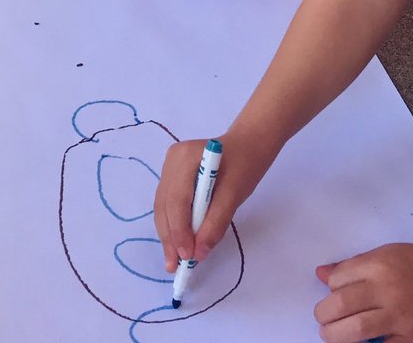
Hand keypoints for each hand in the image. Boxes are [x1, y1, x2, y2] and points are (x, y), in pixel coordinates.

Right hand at [154, 132, 272, 272]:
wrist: (248, 145)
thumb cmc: (244, 165)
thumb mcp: (234, 194)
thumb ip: (216, 223)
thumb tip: (199, 254)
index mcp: (185, 157)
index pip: (177, 199)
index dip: (180, 230)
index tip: (187, 257)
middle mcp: (172, 160)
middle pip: (165, 205)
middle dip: (170, 238)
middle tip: (175, 267)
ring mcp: (169, 167)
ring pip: (163, 208)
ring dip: (169, 235)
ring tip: (174, 262)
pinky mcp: (173, 176)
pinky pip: (169, 205)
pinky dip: (174, 225)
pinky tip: (178, 244)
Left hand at [314, 241, 412, 342]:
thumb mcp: (383, 253)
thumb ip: (352, 265)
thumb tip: (321, 274)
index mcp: (378, 265)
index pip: (338, 280)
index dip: (330, 289)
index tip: (333, 294)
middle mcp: (387, 290)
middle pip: (341, 305)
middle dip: (324, 315)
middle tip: (323, 319)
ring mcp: (401, 317)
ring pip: (356, 330)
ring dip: (336, 335)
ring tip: (332, 334)